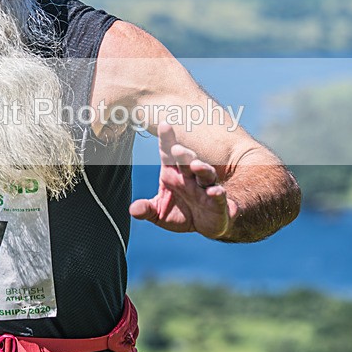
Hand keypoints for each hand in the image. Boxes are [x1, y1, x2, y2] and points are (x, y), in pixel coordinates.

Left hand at [129, 123, 238, 238]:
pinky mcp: (218, 203)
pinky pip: (218, 196)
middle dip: (183, 155)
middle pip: (187, 161)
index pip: (168, 154)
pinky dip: (217, 193)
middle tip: (177, 149)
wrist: (204, 227)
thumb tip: (133, 210)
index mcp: (173, 174)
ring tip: (196, 165)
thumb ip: (147, 209)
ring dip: (201, 168)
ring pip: (205, 174)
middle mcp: (190, 177)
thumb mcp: (159, 213)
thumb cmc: (180, 214)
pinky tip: (213, 191)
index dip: (167, 139)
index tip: (164, 124)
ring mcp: (205, 188)